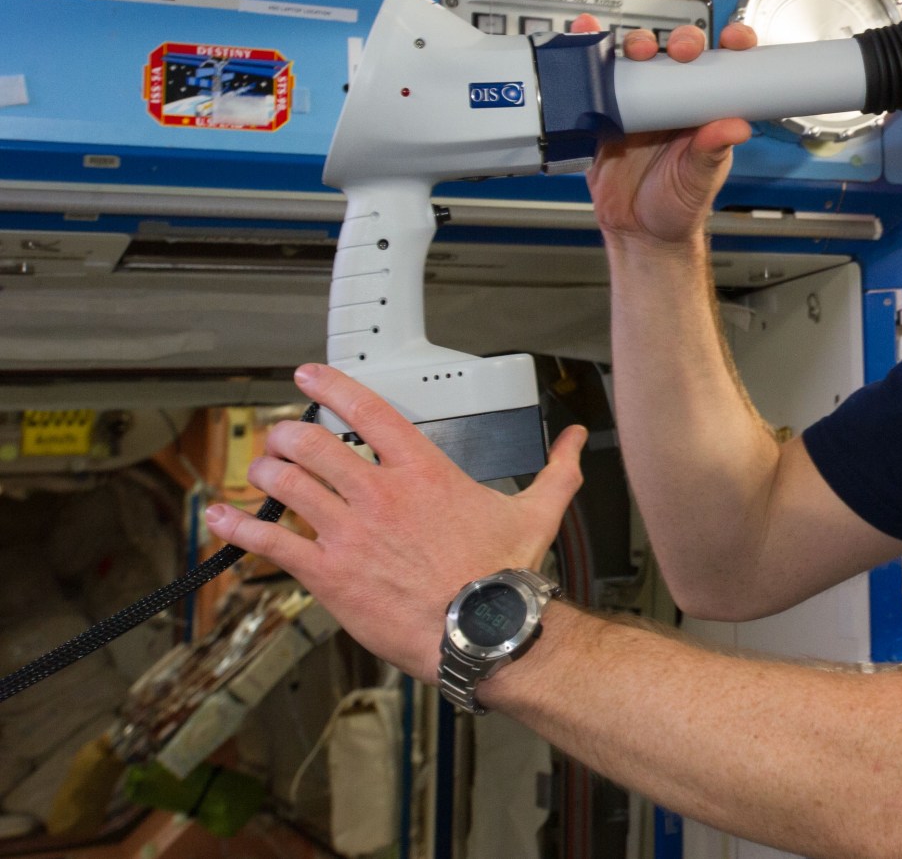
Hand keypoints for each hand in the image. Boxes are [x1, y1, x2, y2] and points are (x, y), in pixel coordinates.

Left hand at [206, 363, 587, 681]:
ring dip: (264, 472)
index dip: (332, 385)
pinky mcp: (329, 573)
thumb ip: (557, 469)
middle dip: (287, 434)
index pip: (368, 410)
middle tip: (280, 436)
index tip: (309, 376)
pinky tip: (222, 519)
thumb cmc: (507, 576)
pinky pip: (270, 543)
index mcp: (424, 471)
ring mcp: (350, 532)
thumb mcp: (540, 511)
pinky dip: (239, 528)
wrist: (485, 630)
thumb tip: (576, 440)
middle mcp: (380, 494)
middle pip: (313, 442)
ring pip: (286, 485)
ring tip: (259, 470)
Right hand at [571, 13, 759, 248]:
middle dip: (681, 42)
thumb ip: (713, 152)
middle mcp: (673, 101)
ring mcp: (638, 104)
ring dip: (637, 44)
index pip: (724, 69)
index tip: (735, 41)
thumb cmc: (678, 207)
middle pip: (678, 55)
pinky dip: (588, 54)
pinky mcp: (604, 114)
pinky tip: (585, 32)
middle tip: (679, 51)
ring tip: (636, 49)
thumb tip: (735, 127)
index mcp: (704, 111)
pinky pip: (596, 81)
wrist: (638, 234)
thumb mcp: (699, 180)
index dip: (731, 46)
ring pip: (638, 60)